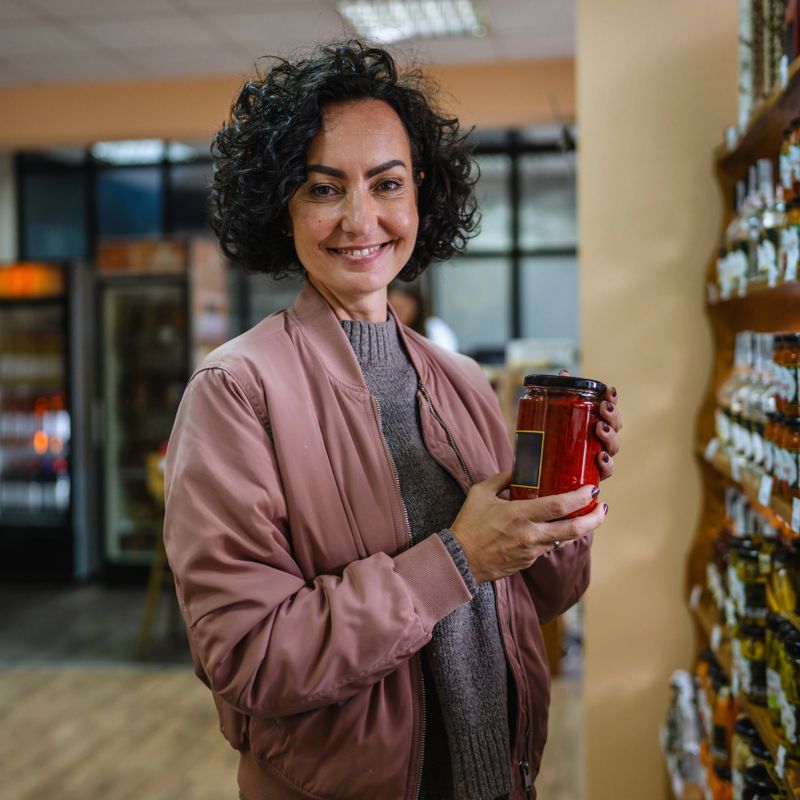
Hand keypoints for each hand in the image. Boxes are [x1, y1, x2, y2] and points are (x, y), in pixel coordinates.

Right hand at [450, 472, 605, 583]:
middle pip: (573, 529)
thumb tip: (519, 469)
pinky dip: (557, 537)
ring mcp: (532, 552)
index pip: (559, 506)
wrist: (460, 560)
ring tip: (588, 517)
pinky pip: (549, 548)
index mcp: (519, 515)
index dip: (579, 498)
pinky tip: (558, 529)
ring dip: (579, 529)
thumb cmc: (468, 524)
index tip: (592, 489)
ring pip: (564, 540)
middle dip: (593, 519)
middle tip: (603, 508)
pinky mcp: (529, 562)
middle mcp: (530, 535)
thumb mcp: (481, 493)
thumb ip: (502, 479)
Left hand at [558, 371, 621, 480]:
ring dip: (610, 437)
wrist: (536, 476)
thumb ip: (559, 397)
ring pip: (613, 448)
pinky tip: (600, 457)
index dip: (613, 400)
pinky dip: (606, 465)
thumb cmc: (547, 444)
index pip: (609, 411)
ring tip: (600, 428)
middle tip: (603, 408)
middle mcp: (599, 443)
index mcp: (593, 426)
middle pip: (615, 428)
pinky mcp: (591, 477)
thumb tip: (563, 374)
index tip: (609, 390)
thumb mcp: (550, 418)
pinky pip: (605, 473)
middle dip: (613, 416)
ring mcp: (597, 461)